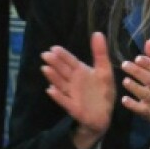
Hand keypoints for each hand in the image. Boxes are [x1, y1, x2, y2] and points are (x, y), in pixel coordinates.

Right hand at [41, 32, 115, 148]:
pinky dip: (57, 96)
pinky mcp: (73, 107)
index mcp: (81, 72)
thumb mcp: (104, 71)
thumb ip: (100, 53)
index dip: (63, 55)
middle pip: (63, 71)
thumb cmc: (102, 92)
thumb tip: (97, 32)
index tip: (54, 48)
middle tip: (45, 55)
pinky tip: (50, 90)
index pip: (70, 61)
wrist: (103, 116)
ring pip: (61, 84)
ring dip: (53, 77)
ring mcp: (71, 94)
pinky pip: (64, 101)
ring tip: (45, 69)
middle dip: (55, 63)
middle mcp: (73, 81)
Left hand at [120, 39, 149, 131]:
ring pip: (145, 94)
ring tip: (125, 80)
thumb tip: (149, 40)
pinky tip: (124, 99)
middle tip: (124, 64)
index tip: (137, 57)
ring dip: (135, 87)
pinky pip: (140, 109)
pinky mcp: (147, 111)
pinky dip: (132, 104)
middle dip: (138, 72)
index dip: (149, 63)